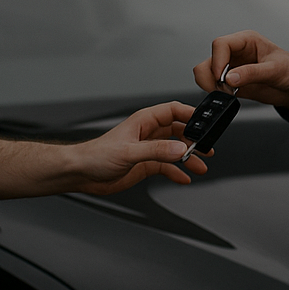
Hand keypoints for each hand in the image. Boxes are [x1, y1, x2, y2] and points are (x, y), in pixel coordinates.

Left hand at [72, 101, 209, 194]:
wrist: (81, 173)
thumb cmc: (96, 155)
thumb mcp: (129, 152)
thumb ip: (156, 151)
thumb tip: (179, 149)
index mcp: (144, 121)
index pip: (173, 111)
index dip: (190, 115)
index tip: (206, 123)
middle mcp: (148, 133)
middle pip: (178, 131)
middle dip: (194, 139)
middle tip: (207, 149)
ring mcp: (147, 149)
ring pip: (175, 150)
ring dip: (189, 157)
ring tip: (201, 166)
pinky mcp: (145, 165)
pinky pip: (167, 166)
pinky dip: (177, 172)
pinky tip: (184, 178)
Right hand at [193, 30, 288, 108]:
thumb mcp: (275, 70)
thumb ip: (252, 73)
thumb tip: (230, 78)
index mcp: (246, 41)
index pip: (221, 44)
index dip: (218, 60)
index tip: (222, 78)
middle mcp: (236, 52)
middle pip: (209, 58)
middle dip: (212, 75)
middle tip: (226, 88)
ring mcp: (231, 67)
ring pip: (206, 71)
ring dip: (211, 84)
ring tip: (229, 93)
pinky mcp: (230, 82)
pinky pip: (212, 84)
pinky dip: (215, 92)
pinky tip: (230, 96)